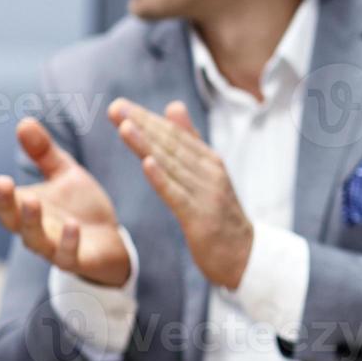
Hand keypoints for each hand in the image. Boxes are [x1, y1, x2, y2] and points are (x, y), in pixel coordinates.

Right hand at [0, 118, 130, 286]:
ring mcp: (53, 247)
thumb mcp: (64, 173)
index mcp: (24, 207)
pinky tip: (72, 226)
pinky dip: (68, 241)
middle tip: (2, 182)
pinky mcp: (76, 259)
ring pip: (34, 238)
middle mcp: (33, 229)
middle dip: (3, 202)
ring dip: (31, 220)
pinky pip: (68, 254)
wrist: (111, 239)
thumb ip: (44, 152)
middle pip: (10, 219)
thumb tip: (24, 121)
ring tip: (32, 200)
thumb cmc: (80, 206)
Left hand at [109, 98, 252, 290]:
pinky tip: (147, 164)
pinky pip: (178, 195)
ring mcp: (206, 195)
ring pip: (172, 166)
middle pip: (172, 145)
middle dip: (142, 125)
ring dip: (147, 145)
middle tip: (116, 108)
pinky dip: (162, 178)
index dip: (148, 119)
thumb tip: (173, 106)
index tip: (121, 104)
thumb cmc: (221, 215)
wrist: (245, 256)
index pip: (175, 135)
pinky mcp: (201, 218)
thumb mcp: (208, 174)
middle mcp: (210, 173)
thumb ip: (191, 141)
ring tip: (125, 127)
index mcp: (210, 161)